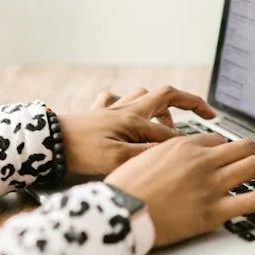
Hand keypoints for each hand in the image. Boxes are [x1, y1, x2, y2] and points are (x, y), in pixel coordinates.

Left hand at [58, 86, 215, 175]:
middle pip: (165, 96)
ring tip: (166, 121)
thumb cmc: (80, 153)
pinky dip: (126, 103)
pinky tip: (126, 113)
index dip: (188, 144)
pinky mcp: (95, 114)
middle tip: (207, 112)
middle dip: (189, 102)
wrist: (47, 143)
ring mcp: (110, 110)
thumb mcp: (118, 159)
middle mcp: (125, 110)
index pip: (171, 132)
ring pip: (142, 95)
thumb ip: (149, 154)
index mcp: (134, 120)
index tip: (205, 154)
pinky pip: (114, 100)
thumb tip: (176, 152)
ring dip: (158, 104)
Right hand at [105, 134, 254, 246]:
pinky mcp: (216, 210)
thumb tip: (168, 160)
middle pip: (242, 147)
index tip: (235, 154)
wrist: (121, 213)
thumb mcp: (140, 160)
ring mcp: (211, 184)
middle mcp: (201, 160)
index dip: (229, 148)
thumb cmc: (123, 190)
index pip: (216, 141)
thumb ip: (161, 156)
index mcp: (182, 146)